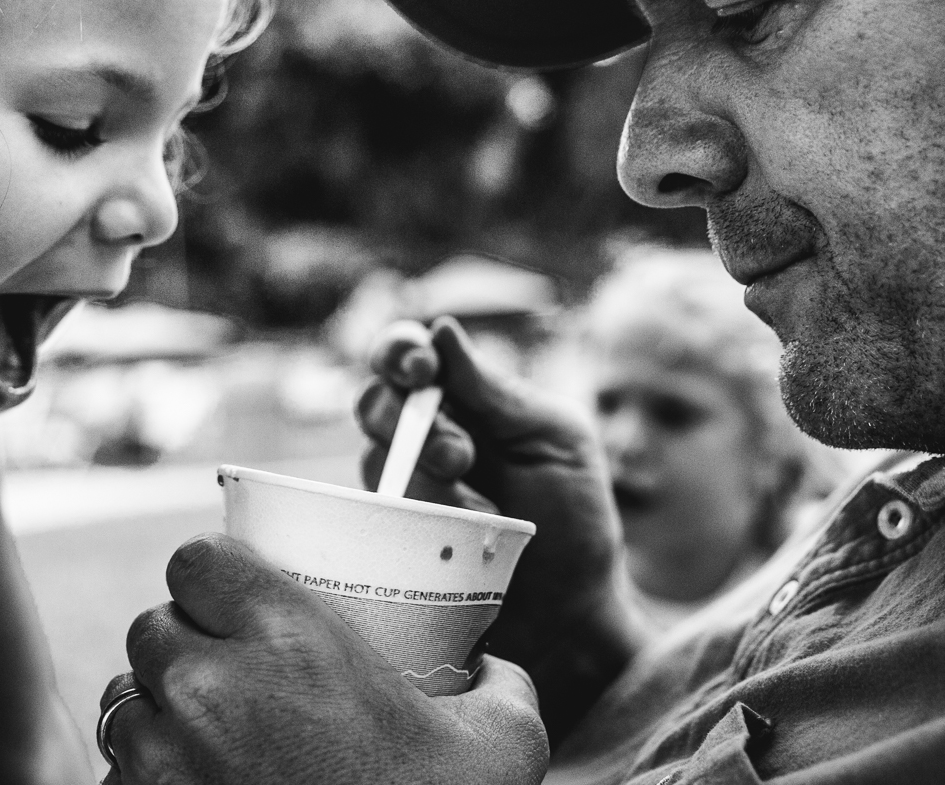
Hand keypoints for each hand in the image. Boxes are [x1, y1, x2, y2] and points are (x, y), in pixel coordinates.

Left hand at [104, 533, 547, 784]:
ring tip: (202, 734)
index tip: (234, 599)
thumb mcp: (503, 745)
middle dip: (183, 642)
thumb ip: (502, 686)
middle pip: (152, 626)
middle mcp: (212, 687)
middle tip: (227, 673)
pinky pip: (118, 774)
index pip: (196, 560)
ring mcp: (166, 760)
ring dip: (156, 710)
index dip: (211, 574)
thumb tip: (495, 669)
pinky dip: (145, 779)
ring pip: (125, 700)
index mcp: (290, 638)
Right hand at [357, 317, 647, 741]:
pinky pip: (371, 517)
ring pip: (372, 460)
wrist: (571, 617)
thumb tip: (440, 329)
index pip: (408, 357)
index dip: (400, 351)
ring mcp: (401, 494)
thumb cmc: (573, 519)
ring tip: (476, 505)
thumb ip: (495, 391)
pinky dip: (411, 523)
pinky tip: (450, 542)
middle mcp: (421, 441)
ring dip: (420, 475)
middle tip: (462, 455)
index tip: (421, 366)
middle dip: (406, 418)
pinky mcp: (388, 543)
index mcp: (464, 402)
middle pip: (374, 402)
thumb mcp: (553, 440)